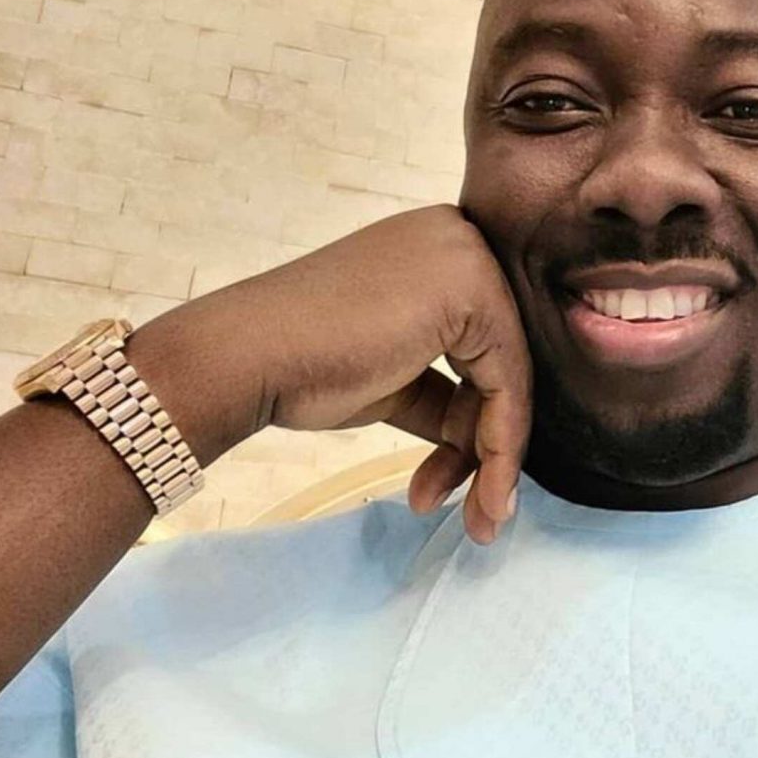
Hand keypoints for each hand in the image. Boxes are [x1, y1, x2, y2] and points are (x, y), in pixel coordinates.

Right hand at [178, 205, 531, 543]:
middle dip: (492, 445)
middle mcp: (462, 238)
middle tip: (483, 514)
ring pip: (512, 377)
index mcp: (441, 248)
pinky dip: (500, 447)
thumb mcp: (397, 379)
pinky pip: (508, 382)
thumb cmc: (305, 367)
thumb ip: (450, 393)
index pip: (488, 345)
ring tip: (480, 519)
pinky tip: (480, 496)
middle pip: (505, 360)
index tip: (469, 485)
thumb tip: (494, 439)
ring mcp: (469, 257)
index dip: (481, 422)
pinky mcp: (473, 290)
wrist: (245, 358)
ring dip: (497, 459)